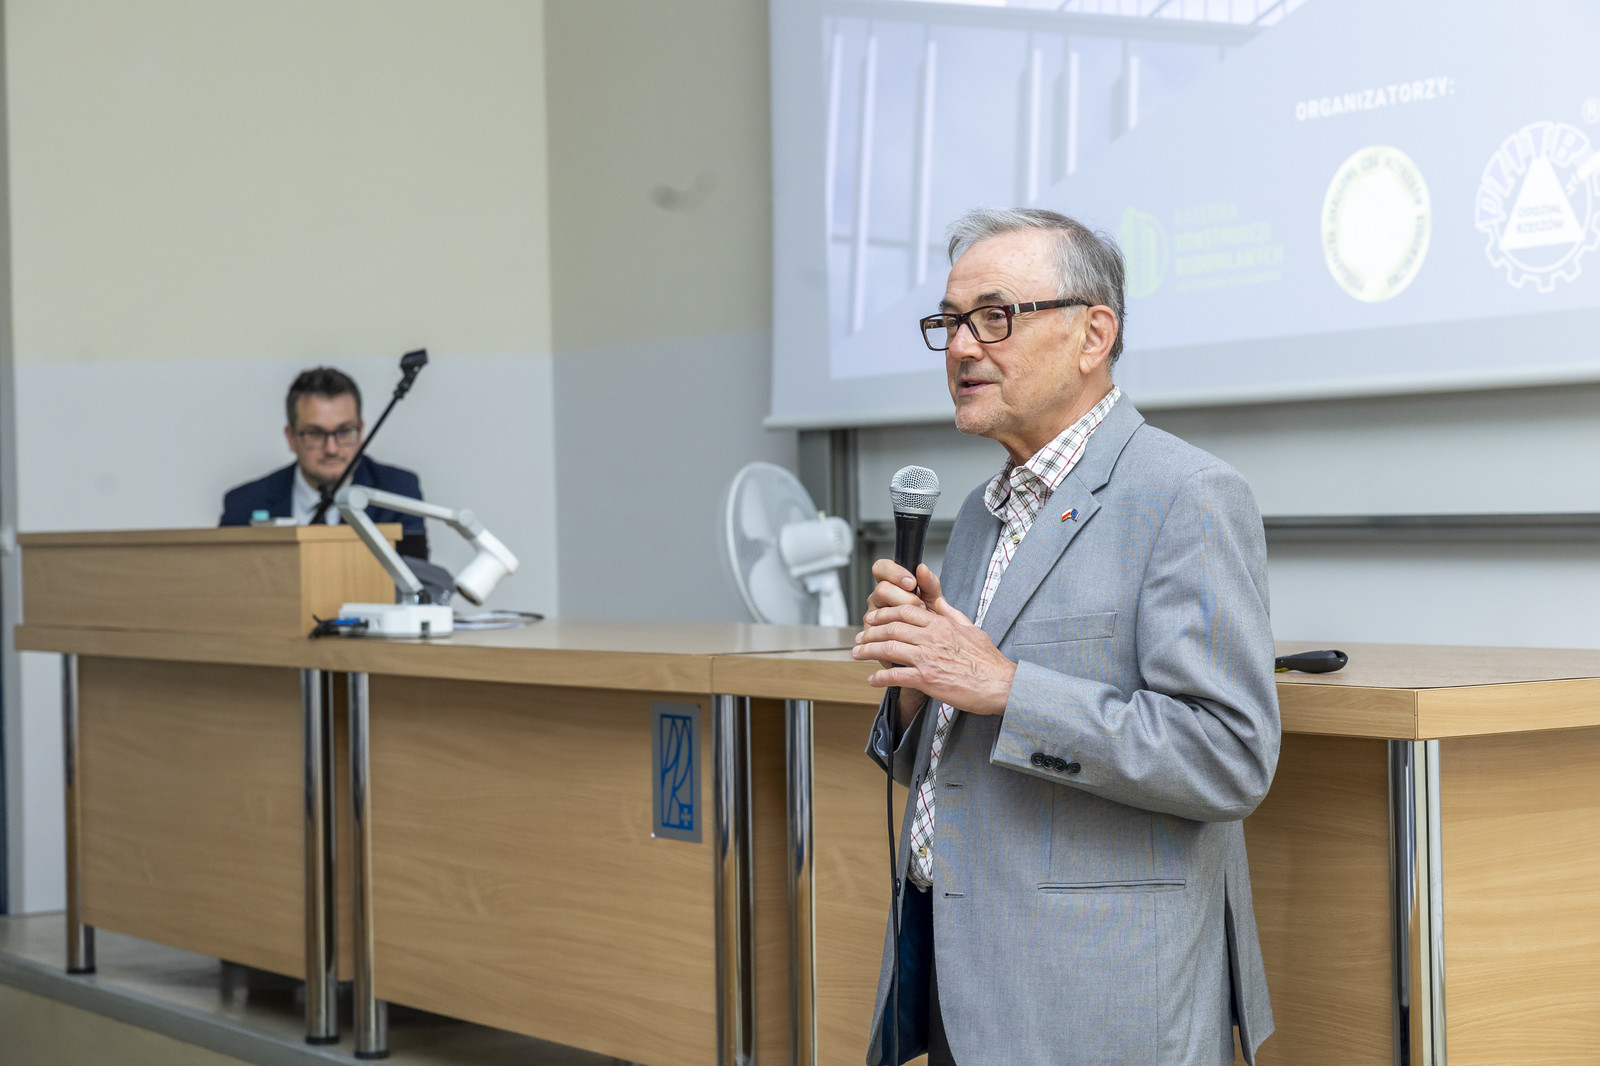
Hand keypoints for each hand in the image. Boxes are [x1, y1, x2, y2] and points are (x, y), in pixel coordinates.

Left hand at [851, 595, 1016, 716]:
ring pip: (889, 649)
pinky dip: (880, 678)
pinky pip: (896, 676)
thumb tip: (938, 603)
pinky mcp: (927, 680)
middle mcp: (932, 638)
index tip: (874, 618)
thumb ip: (951, 615)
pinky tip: (872, 680)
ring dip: (868, 651)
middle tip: (859, 636)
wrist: (1000, 684)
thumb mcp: (971, 629)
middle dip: (870, 632)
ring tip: (857, 654)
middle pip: (892, 628)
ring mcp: (928, 658)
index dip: (884, 613)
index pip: (905, 611)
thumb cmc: (989, 661)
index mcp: (941, 624)